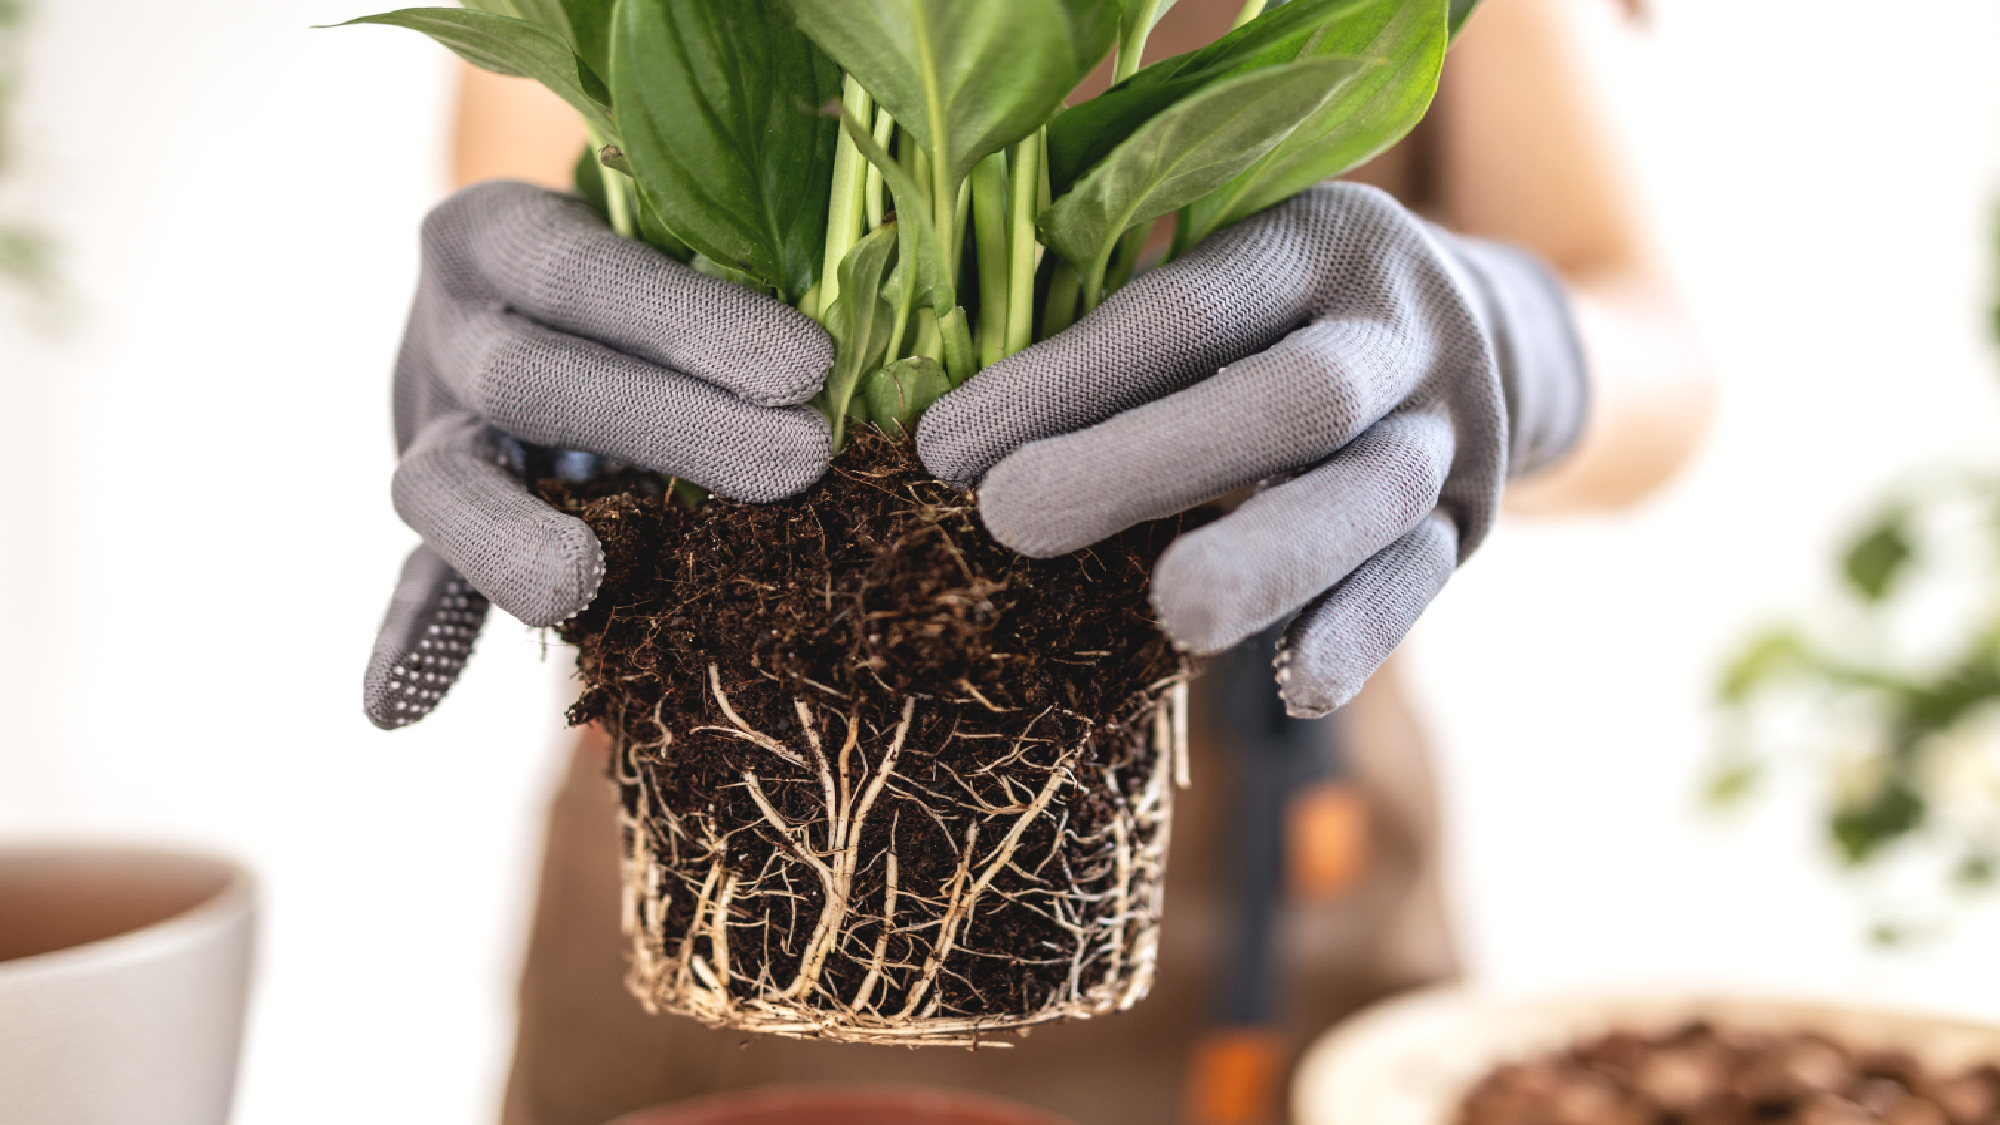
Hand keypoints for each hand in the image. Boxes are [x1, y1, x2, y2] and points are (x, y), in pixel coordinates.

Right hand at [364, 181, 832, 729]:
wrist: (528, 288)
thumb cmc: (643, 251)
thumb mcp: (669, 228)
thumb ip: (723, 269)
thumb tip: (832, 355)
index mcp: (497, 234)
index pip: (586, 271)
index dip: (693, 321)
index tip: (808, 368)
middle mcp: (449, 327)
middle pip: (529, 380)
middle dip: (667, 427)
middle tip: (799, 462)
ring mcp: (430, 426)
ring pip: (445, 485)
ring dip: (518, 542)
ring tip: (575, 585)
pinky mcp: (441, 508)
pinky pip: (419, 577)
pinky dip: (414, 638)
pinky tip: (397, 706)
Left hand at [918, 183, 1587, 716]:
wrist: (1494, 328)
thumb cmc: (1288, 310)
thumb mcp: (1232, 271)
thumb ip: (1129, 332)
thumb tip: (954, 434)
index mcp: (1313, 240)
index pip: (1184, 309)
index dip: (1064, 377)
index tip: (946, 448)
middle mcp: (1398, 325)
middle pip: (1290, 396)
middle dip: (1146, 460)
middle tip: (1012, 518)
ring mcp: (1451, 426)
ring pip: (1369, 494)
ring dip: (1270, 558)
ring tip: (1174, 618)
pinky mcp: (1473, 519)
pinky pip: (1420, 580)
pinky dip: (1359, 632)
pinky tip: (1296, 683)